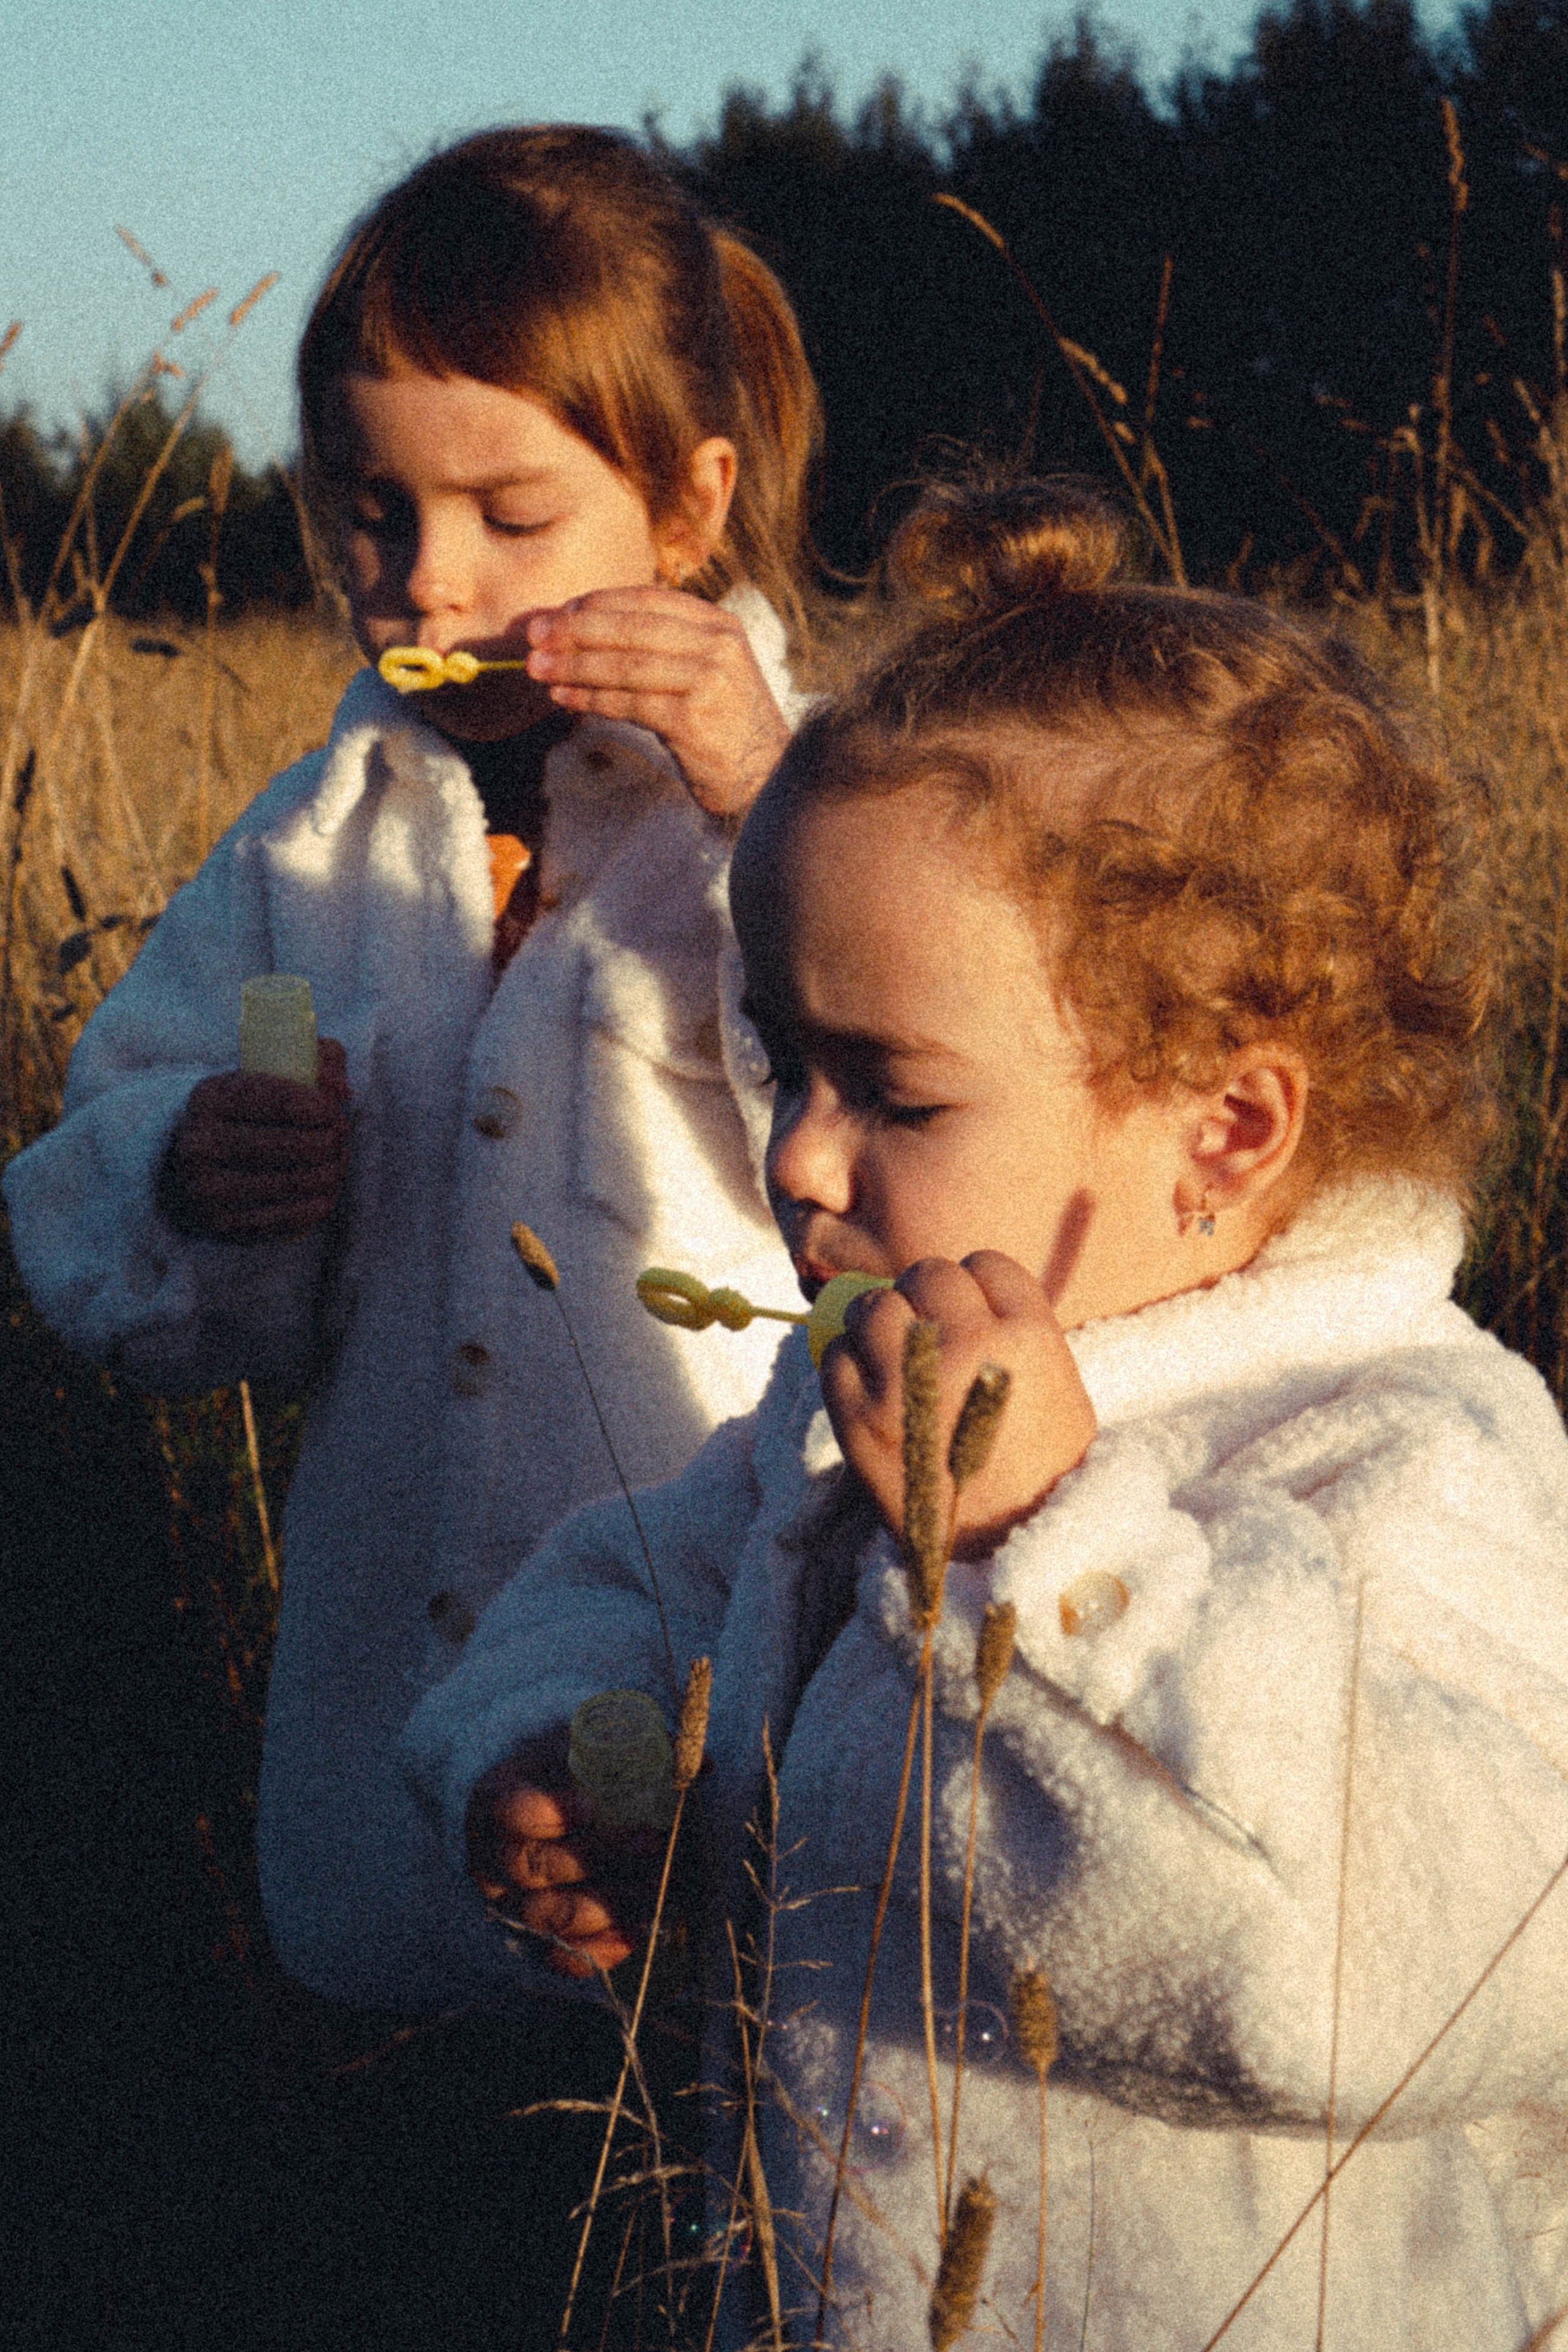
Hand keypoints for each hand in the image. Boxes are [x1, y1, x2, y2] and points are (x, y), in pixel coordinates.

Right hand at [162, 1039, 350, 1240]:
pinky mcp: (220, 1224)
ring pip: (292, 1183)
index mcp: (209, 1097)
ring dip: (329, 1173)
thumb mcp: (267, 1075)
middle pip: (289, 1145)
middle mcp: (199, 1143)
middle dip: (329, 1141)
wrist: (192, 1161)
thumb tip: (340, 1091)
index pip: (276, 1099)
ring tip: (337, 1163)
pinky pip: (284, 1219)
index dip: (317, 1106)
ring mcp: (206, 1188)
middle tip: (341, 1137)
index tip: (332, 1110)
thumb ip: (315, 1062)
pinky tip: (326, 1193)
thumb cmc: (246, 1113)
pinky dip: (316, 1206)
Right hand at [466, 1732, 658, 1980]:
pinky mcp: (532, 1941)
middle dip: (596, 1857)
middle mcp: (492, 1858)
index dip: (548, 1813)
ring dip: (608, 1906)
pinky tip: (639, 1929)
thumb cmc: (570, 1774)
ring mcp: (509, 1905)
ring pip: (547, 1919)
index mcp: (497, 1800)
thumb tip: (702, 1766)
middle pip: (532, 1869)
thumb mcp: (590, 1747)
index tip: (593, 1806)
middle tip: (651, 1842)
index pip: (508, 1811)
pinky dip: (602, 1950)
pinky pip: (561, 1958)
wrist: (543, 1810)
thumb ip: (641, 1749)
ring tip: (656, 1886)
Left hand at [524, 585, 790, 817]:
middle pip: (631, 628)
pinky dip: (591, 700)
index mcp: (718, 624)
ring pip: (625, 665)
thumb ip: (660, 647)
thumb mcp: (703, 671)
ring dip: (574, 666)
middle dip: (575, 630)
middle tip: (533, 636)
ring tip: (536, 668)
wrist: (767, 778)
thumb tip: (583, 632)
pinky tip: (563, 699)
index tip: (556, 614)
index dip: (595, 604)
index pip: (646, 600)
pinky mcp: (693, 720)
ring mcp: (708, 681)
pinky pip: (629, 703)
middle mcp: (718, 645)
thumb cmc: (724, 726)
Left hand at [820, 1251, 1097, 1561]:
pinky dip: (846, 1366)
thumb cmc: (1042, 1473)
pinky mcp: (860, 1418)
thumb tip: (958, 1293)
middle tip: (927, 1337)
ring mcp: (910, 1381)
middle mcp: (968, 1346)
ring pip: (874, 1305)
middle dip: (924, 1299)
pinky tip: (869, 1391)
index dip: (974, 1288)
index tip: (970, 1315)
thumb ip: (1014, 1333)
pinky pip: (835, 1356)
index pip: (986, 1265)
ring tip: (894, 1361)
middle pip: (926, 1275)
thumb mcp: (1058, 1389)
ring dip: (880, 1324)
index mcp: (1028, 1337)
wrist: (1013, 1555)